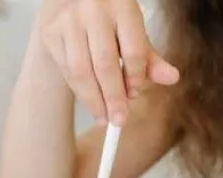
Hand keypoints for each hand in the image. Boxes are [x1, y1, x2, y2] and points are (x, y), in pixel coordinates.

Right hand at [37, 0, 179, 124]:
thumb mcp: (134, 31)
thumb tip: (172, 78)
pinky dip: (79, 90)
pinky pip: (66, 69)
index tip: (135, 95)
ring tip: (104, 117)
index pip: (133, 52)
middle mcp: (93, 10)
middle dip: (113, 98)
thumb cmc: (110, 18)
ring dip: (93, 100)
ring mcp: (68, 20)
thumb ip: (150, 57)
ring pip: (81, 70)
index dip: (136, 79)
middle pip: (105, 65)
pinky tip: (90, 101)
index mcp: (123, 6)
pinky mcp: (50, 32)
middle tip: (120, 120)